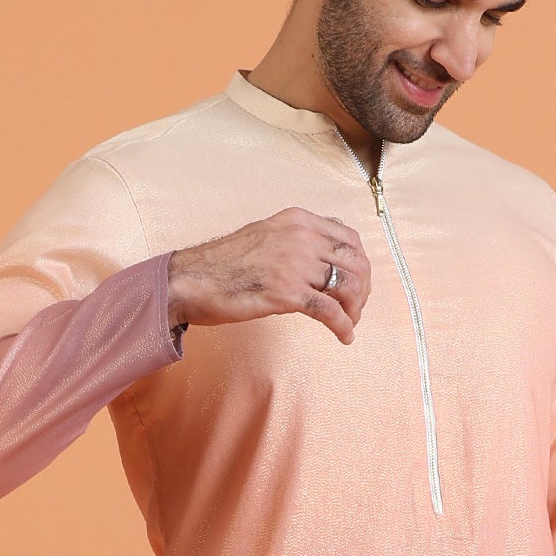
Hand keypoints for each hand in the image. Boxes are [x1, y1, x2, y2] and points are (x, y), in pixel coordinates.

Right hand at [167, 209, 372, 346]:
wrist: (193, 279)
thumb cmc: (224, 263)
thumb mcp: (267, 235)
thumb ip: (297, 240)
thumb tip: (324, 257)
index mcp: (298, 220)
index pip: (349, 238)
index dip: (360, 264)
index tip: (357, 283)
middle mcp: (301, 237)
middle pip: (355, 263)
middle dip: (362, 289)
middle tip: (356, 307)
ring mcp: (295, 265)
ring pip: (348, 286)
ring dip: (355, 310)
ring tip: (349, 323)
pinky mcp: (287, 293)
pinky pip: (330, 311)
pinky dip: (343, 326)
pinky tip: (344, 335)